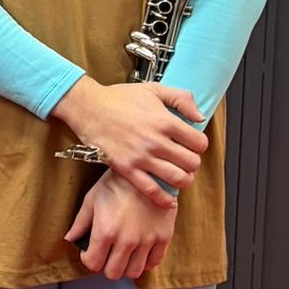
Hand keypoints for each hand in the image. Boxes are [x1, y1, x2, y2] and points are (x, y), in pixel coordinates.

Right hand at [53, 77, 206, 205]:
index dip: (199, 145)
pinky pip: (151, 190)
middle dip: (193, 163)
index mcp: (165, 121)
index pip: (199, 143)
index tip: (193, 144)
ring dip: (183, 180)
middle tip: (185, 160)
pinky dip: (164, 199)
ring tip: (179, 175)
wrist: (88, 107)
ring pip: (177, 179)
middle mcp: (155, 141)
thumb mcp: (154, 89)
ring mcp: (141, 157)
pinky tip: (169, 199)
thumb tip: (200, 117)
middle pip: (191, 163)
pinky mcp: (127, 169)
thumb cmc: (119, 98)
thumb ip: (182, 99)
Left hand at [67, 171, 177, 280]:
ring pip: (134, 272)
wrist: (149, 170)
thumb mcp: (92, 198)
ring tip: (122, 255)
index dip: (89, 260)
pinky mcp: (163, 237)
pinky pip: (154, 263)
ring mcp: (147, 240)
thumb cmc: (116, 183)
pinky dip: (145, 261)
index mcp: (105, 231)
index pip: (93, 264)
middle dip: (106, 266)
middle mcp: (126, 240)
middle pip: (113, 273)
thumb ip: (81, 222)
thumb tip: (70, 238)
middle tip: (106, 255)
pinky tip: (139, 251)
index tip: (90, 252)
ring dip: (125, 266)